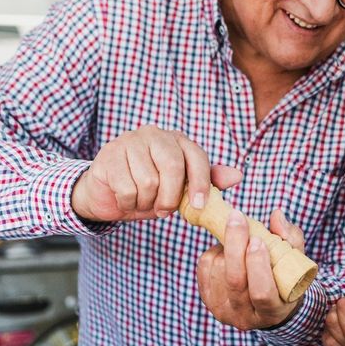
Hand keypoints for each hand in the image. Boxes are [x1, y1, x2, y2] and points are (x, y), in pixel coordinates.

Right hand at [71, 125, 240, 221]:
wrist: (107, 193)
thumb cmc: (149, 190)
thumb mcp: (180, 189)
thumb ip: (206, 182)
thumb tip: (237, 176)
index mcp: (177, 140)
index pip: (196, 157)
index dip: (201, 183)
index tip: (199, 206)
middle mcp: (155, 134)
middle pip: (173, 168)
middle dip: (170, 197)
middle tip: (164, 211)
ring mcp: (130, 141)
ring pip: (149, 182)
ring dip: (145, 202)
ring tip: (141, 201)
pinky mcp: (110, 155)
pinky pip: (127, 188)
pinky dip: (128, 203)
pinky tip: (125, 199)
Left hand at [197, 208, 305, 329]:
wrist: (266, 302)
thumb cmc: (285, 278)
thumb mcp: (295, 262)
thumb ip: (291, 238)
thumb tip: (276, 216)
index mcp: (272, 311)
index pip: (262, 292)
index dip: (258, 265)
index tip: (258, 240)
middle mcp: (245, 317)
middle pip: (235, 280)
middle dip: (235, 245)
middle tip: (237, 218)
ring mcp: (223, 311)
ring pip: (219, 270)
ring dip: (226, 246)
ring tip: (240, 239)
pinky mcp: (207, 300)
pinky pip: (205, 267)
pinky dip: (214, 250)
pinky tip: (227, 249)